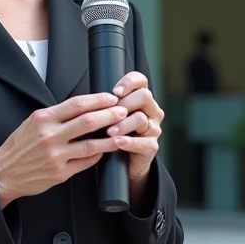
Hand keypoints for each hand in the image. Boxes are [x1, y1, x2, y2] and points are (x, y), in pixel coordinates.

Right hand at [0, 92, 129, 208]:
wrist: (4, 172)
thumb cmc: (19, 146)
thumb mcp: (32, 123)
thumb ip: (56, 116)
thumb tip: (83, 108)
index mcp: (43, 118)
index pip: (77, 103)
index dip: (98, 99)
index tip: (111, 98)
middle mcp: (49, 135)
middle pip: (88, 121)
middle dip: (110, 115)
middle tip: (123, 111)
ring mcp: (55, 155)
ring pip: (91, 144)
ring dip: (111, 138)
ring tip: (123, 133)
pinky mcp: (60, 172)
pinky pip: (85, 162)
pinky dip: (98, 155)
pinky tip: (105, 151)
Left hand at [105, 72, 163, 189]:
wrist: (121, 163)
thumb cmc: (111, 134)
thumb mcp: (107, 116)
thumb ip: (106, 104)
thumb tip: (91, 96)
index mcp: (141, 99)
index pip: (140, 80)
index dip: (129, 82)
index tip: (115, 91)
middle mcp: (151, 111)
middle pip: (144, 96)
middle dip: (124, 104)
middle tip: (108, 114)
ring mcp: (153, 129)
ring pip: (141, 118)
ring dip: (123, 124)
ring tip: (109, 132)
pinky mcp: (152, 147)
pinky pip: (143, 142)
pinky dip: (128, 142)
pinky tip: (117, 142)